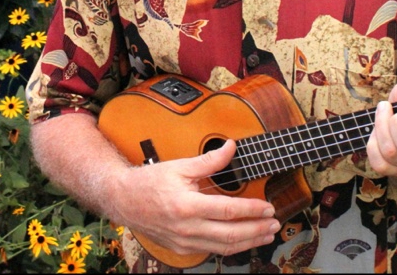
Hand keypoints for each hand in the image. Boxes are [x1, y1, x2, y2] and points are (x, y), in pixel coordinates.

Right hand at [106, 141, 280, 255]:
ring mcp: (182, 241)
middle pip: (230, 234)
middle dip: (257, 230)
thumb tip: (232, 146)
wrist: (121, 200)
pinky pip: (211, 250)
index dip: (252, 210)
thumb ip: (209, 160)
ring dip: (249, 242)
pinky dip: (231, 247)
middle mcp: (185, 227)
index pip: (228, 211)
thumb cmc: (148, 182)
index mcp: (186, 206)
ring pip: (223, 247)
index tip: (269, 207)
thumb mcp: (179, 167)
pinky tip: (245, 240)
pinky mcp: (180, 247)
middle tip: (275, 224)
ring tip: (267, 235)